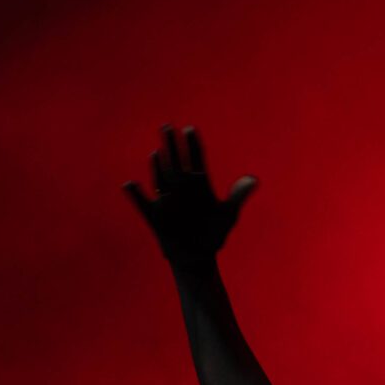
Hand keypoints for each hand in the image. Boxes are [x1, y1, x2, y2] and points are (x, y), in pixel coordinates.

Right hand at [123, 125, 258, 264]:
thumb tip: (254, 179)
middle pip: (176, 161)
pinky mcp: (155, 215)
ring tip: (158, 153)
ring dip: (158, 165)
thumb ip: (238, 196)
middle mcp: (181, 187)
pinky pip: (142, 203)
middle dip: (172, 145)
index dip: (192, 144)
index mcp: (199, 184)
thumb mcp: (228, 215)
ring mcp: (167, 200)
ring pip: (160, 178)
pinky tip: (131, 185)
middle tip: (168, 127)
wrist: (197, 257)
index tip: (190, 129)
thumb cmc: (213, 234)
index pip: (195, 158)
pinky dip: (136, 195)